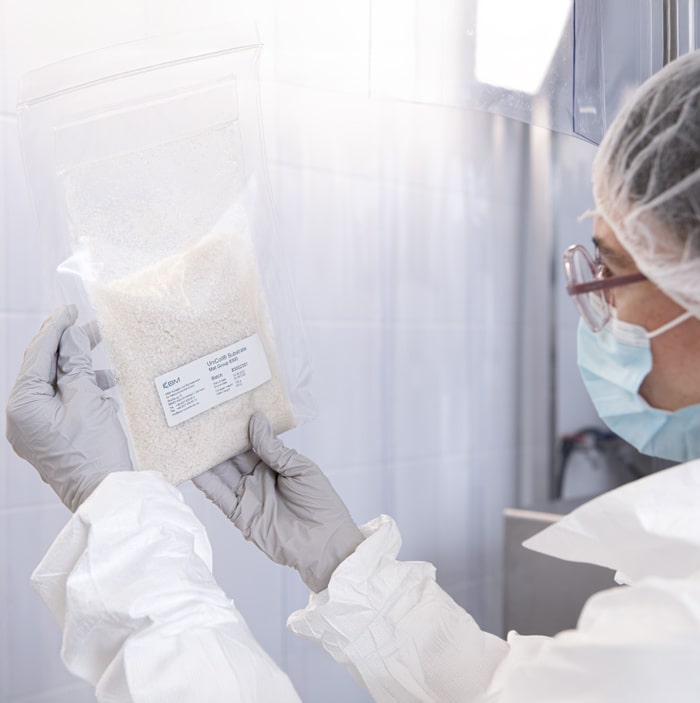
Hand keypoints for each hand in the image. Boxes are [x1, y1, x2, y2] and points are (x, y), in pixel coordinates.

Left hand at [5, 305, 132, 511]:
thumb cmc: (95, 450)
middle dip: (67, 348)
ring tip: (102, 358)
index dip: (56, 329)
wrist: (106, 493)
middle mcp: (21, 418)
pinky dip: (80, 391)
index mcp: (22, 405)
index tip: (71, 310)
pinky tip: (102, 386)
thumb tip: (71, 336)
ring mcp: (34, 430)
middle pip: (43, 370)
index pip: (37, 355)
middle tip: (89, 328)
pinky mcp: (51, 438)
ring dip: (78, 370)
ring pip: (54, 386)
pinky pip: (61, 404)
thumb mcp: (87, 398)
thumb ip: (75, 364)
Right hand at [194, 413, 363, 591]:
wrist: (324, 543)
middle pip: (233, 457)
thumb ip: (274, 449)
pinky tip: (194, 468)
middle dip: (218, 440)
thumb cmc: (320, 503)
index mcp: (275, 464)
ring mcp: (248, 496)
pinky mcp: (240, 515)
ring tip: (190, 438)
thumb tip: (255, 421)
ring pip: (222, 474)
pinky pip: (220, 496)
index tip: (224, 409)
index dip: (239, 428)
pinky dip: (206, 483)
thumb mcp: (300, 467)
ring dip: (208, 459)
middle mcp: (258, 478)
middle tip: (200, 419)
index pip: (252, 443)